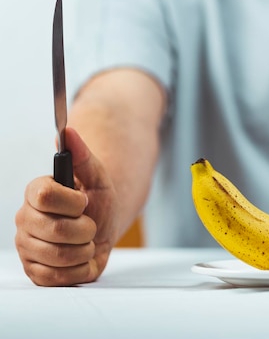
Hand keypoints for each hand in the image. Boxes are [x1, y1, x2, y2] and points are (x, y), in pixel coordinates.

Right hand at [14, 127, 118, 285]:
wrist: (103, 232)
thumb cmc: (98, 204)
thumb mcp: (98, 178)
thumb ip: (83, 156)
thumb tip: (67, 131)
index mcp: (36, 192)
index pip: (45, 196)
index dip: (73, 202)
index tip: (84, 202)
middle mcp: (25, 219)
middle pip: (56, 230)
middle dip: (86, 229)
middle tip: (89, 225)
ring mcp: (27, 246)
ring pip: (58, 255)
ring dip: (84, 249)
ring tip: (85, 241)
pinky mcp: (34, 271)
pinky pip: (57, 277)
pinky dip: (79, 269)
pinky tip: (79, 258)